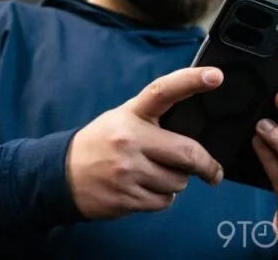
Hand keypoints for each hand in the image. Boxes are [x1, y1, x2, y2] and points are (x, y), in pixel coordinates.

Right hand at [66, 67, 224, 218]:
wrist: (62, 174)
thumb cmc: (100, 144)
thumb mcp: (119, 120)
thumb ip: (153, 121)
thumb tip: (196, 133)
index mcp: (130, 115)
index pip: (162, 91)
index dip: (190, 81)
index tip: (215, 75)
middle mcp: (129, 139)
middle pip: (187, 153)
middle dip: (207, 166)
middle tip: (212, 172)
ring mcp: (127, 170)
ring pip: (178, 182)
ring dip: (176, 182)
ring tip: (154, 175)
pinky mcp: (126, 196)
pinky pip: (164, 202)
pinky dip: (161, 198)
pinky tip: (143, 189)